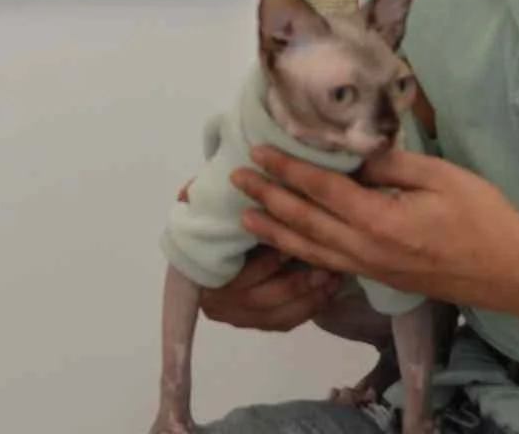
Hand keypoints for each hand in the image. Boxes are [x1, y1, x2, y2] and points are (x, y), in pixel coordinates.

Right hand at [174, 177, 343, 331]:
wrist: (218, 248)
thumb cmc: (221, 224)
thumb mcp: (212, 207)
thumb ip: (205, 199)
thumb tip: (186, 193)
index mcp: (205, 276)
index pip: (238, 276)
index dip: (266, 264)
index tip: (290, 246)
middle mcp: (218, 303)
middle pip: (261, 299)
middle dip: (294, 282)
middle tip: (323, 262)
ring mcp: (239, 318)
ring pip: (277, 316)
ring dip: (307, 297)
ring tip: (332, 276)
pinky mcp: (259, 325)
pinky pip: (287, 323)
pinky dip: (310, 308)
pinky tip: (330, 290)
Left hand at [230, 146, 518, 312]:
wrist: (510, 271)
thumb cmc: (481, 216)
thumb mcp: (439, 177)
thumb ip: (391, 164)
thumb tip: (352, 151)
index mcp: (379, 221)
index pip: (321, 192)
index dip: (287, 170)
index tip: (259, 152)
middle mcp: (365, 250)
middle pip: (305, 223)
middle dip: (268, 198)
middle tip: (236, 178)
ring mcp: (370, 269)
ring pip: (311, 249)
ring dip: (275, 230)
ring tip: (245, 214)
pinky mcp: (378, 277)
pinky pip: (327, 263)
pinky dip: (300, 250)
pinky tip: (288, 242)